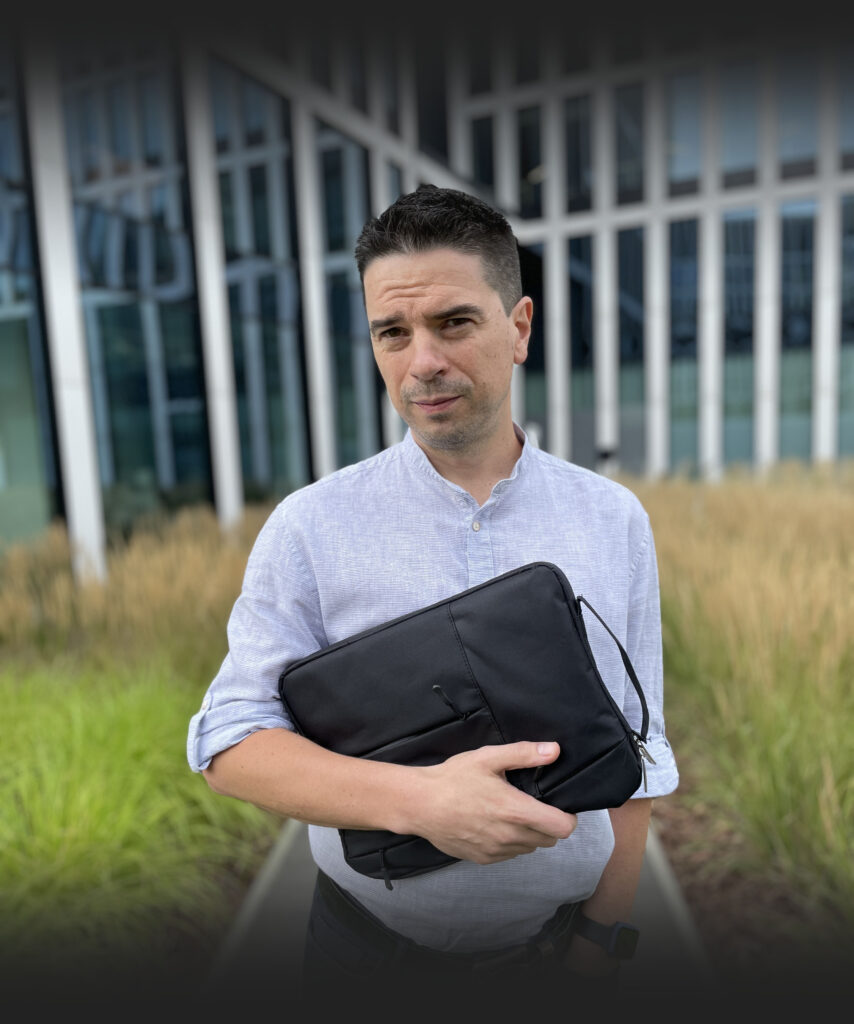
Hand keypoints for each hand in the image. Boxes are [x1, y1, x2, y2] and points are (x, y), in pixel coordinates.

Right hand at [410, 741, 576, 863]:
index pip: (563, 828)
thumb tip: (554, 750)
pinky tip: (494, 825)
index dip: (568, 817)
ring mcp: (496, 851)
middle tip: (532, 805)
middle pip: (549, 840)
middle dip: (548, 824)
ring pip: (529, 848)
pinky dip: (510, 843)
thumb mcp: (488, 758)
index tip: (560, 806)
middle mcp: (510, 837)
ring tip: (511, 814)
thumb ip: (524, 754)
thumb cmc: (454, 778)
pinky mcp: (483, 859)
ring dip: (529, 834)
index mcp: (516, 811)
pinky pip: (509, 855)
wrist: (420, 804)